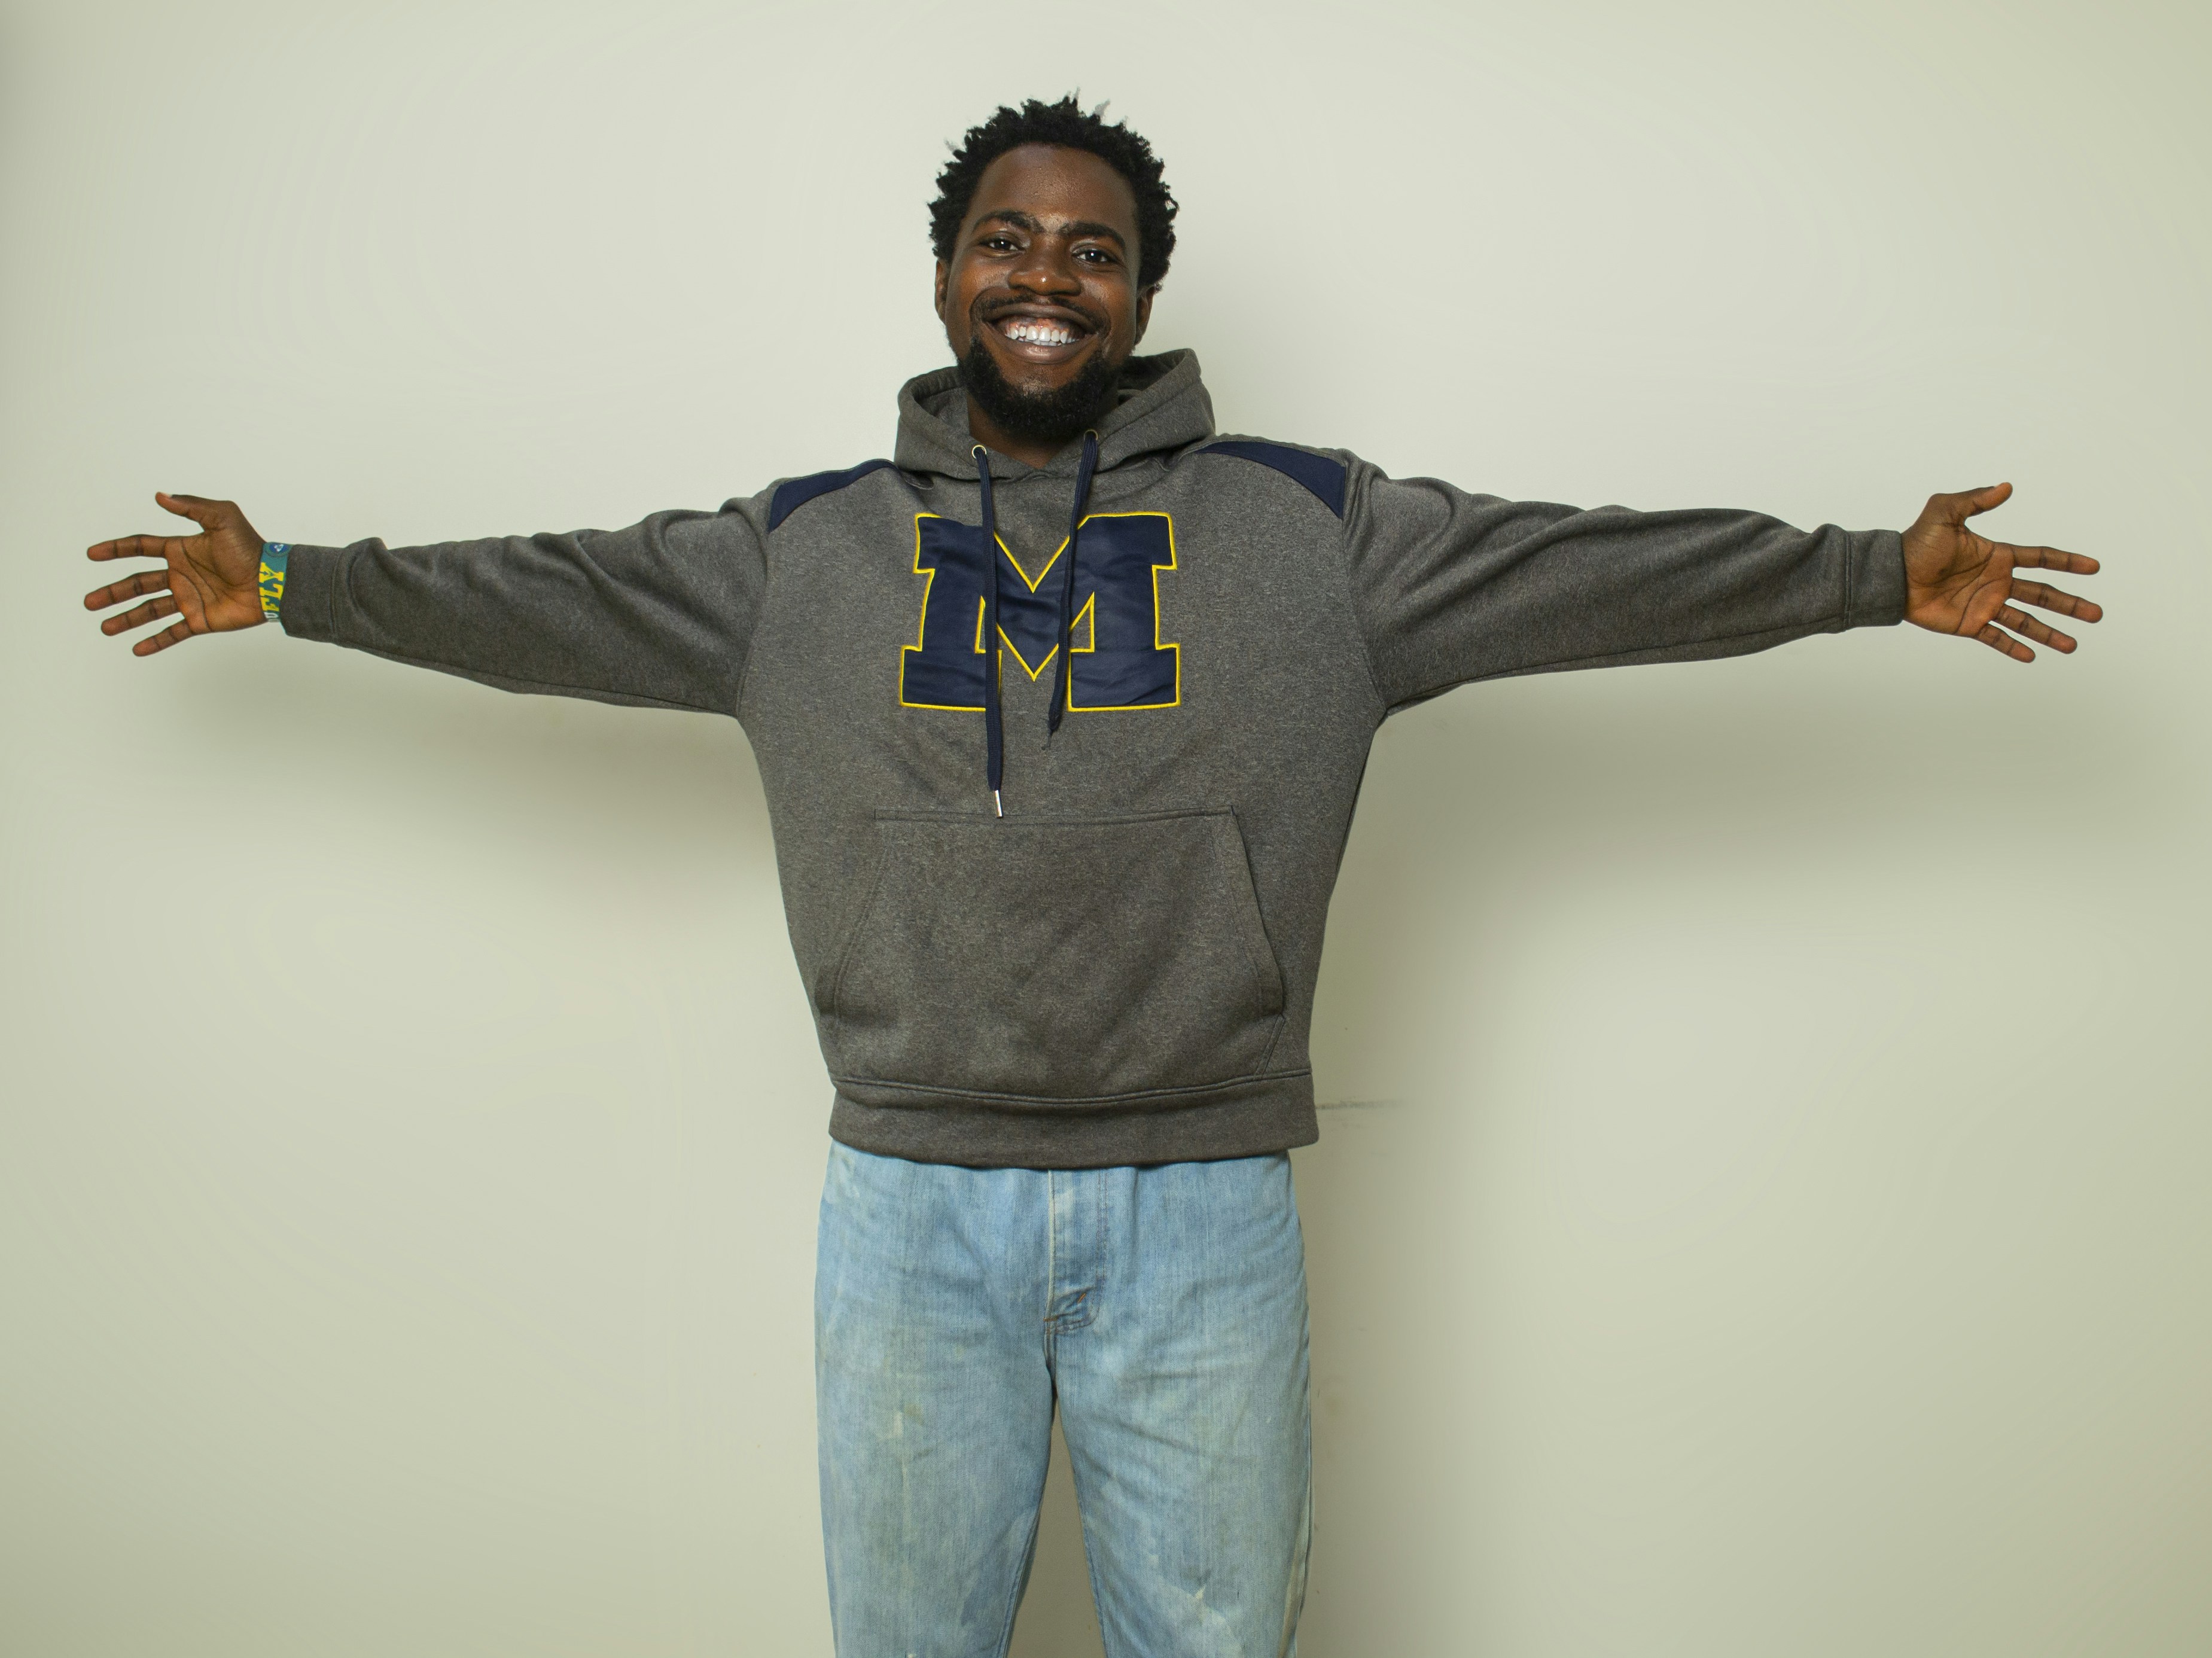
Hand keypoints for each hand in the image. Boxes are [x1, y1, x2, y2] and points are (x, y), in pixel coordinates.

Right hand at [84, 492, 268, 655]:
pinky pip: (173, 632)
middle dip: (112, 592)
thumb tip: (159, 495)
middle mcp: (181, 574)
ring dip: (126, 619)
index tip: (92, 554)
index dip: (116, 549)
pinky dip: (156, 641)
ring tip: (104, 628)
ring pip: (150, 610)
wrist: (273, 581)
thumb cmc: (251, 548)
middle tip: (88, 602)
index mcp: (180, 549)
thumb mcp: (222, 518)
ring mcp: (189, 598)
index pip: (141, 547)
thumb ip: (190, 508)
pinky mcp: (201, 619)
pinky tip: (137, 649)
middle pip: (138, 583)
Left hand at [1902, 483, 2101, 661]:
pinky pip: (1996, 638)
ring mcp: (1985, 604)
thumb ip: (1975, 500)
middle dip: (2070, 605)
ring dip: (2050, 633)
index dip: (2067, 562)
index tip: (2094, 567)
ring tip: (2074, 645)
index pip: (2041, 558)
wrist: (1894, 575)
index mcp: (1998, 556)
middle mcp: (1997, 581)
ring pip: (2026, 621)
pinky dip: (2014, 647)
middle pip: (2043, 594)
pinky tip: (2032, 656)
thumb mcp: (1945, 512)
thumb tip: (2006, 487)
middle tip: (2097, 615)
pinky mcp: (1969, 623)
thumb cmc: (1917, 543)